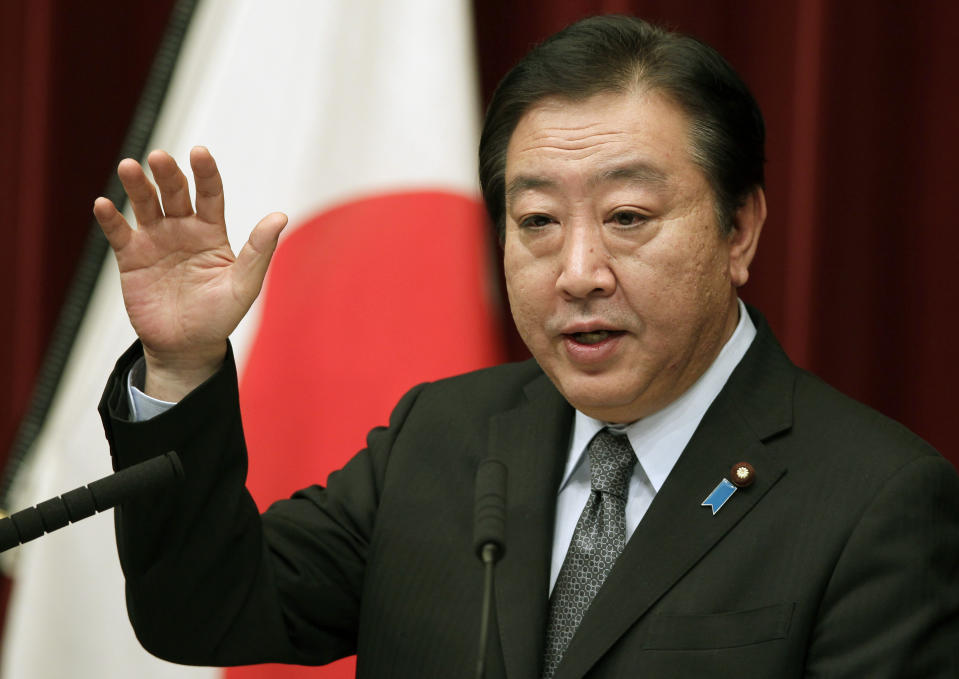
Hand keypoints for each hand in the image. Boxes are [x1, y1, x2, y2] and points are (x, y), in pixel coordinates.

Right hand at [94, 146, 286, 399]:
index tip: (199, 152)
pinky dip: (110, 219)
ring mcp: (156, 240)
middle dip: (167, 174)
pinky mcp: (131, 257)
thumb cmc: (220, 315)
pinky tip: (103, 205)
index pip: (209, 194)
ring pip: (145, 205)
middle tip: (159, 157)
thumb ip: (259, 250)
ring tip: (129, 167)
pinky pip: (119, 233)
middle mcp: (183, 229)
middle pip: (174, 193)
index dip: (205, 172)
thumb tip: (280, 216)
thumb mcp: (244, 284)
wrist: (187, 347)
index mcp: (211, 231)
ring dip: (136, 186)